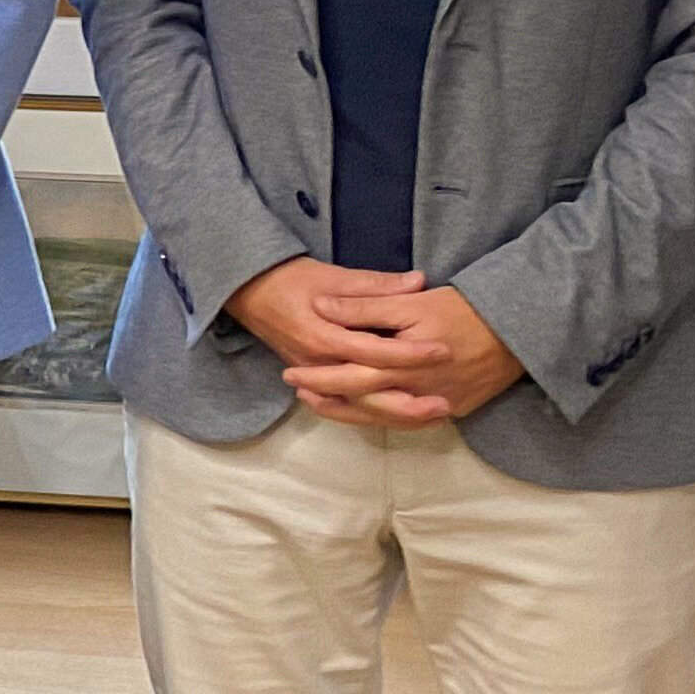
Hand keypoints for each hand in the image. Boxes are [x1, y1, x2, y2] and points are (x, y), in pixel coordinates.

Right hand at [223, 256, 447, 422]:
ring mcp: (315, 377)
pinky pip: (348, 405)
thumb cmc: (289, 280)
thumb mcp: (331, 275)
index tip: (444, 350)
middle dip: (408, 402)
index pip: (373, 351)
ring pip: (359, 406)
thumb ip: (376, 284)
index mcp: (322, 336)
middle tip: (446, 403)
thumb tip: (419, 281)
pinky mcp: (316, 381)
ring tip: (435, 416)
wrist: (247, 292)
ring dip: (397, 415)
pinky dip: (377, 414)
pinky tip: (405, 418)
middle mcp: (318, 365)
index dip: (409, 352)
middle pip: (368, 393)